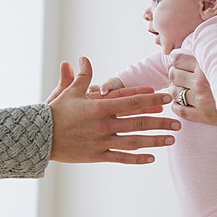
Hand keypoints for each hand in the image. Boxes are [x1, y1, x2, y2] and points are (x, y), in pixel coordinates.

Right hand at [47, 57, 180, 163]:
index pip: (131, 101)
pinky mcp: (97, 156)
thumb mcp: (68, 91)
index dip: (151, 98)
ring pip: (134, 141)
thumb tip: (84, 59)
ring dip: (155, 140)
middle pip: (139, 122)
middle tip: (178, 122)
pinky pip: (121, 158)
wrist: (39, 137)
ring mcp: (102, 141)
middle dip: (160, 121)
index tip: (166, 97)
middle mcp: (104, 124)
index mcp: (100, 106)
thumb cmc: (54, 113)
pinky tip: (151, 158)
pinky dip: (137, 158)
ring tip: (171, 140)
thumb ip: (81, 76)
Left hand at [168, 54, 216, 124]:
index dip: (176, 60)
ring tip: (178, 87)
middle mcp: (200, 83)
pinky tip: (179, 101)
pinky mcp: (202, 115)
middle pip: (174, 75)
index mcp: (207, 66)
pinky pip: (180, 110)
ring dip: (174, 88)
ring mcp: (200, 100)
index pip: (179, 60)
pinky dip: (176, 105)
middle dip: (173, 73)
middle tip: (176, 73)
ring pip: (175, 92)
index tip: (177, 60)